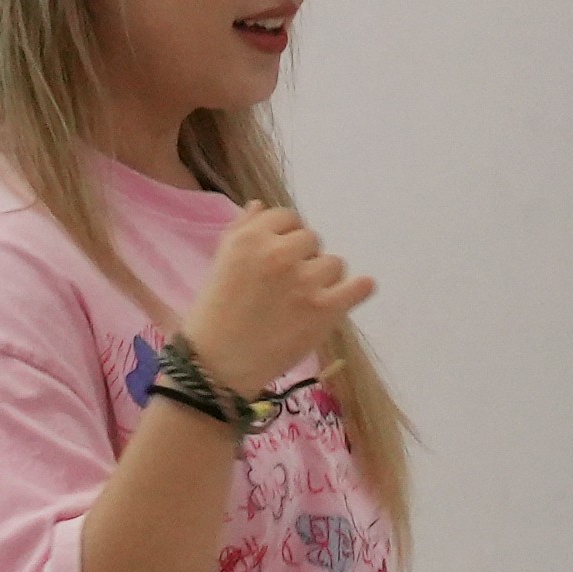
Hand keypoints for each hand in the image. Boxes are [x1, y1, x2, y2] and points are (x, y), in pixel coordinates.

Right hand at [177, 206, 374, 400]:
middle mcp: (278, 253)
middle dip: (302, 258)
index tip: (278, 257)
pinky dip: (358, 290)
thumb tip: (260, 206)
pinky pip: (359, 287)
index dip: (284, 236)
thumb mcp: (219, 262)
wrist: (216, 365)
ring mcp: (305, 281)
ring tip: (305, 301)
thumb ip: (241, 230)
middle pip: (312, 239)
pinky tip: (350, 294)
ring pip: (334, 263)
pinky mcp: (325, 309)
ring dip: (324, 278)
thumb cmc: (213, 315)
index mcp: (249, 238)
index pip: (286, 218)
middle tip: (287, 285)